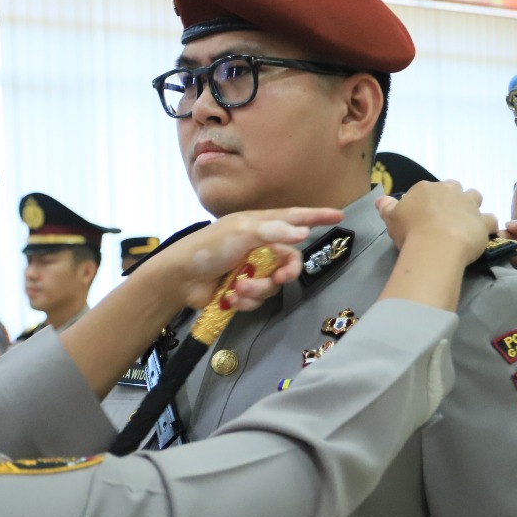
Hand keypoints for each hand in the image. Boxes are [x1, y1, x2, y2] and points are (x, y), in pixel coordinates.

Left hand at [137, 208, 342, 311]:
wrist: (180, 278)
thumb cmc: (208, 247)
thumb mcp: (241, 232)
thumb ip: (273, 231)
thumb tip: (303, 234)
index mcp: (258, 225)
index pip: (293, 218)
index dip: (315, 216)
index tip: (337, 216)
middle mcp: (258, 246)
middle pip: (289, 259)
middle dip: (286, 272)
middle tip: (280, 279)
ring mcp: (250, 269)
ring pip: (273, 284)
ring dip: (258, 289)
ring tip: (239, 288)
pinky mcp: (242, 290)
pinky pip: (258, 299)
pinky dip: (246, 300)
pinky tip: (230, 298)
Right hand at [375, 180, 496, 259]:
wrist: (436, 246)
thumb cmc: (410, 232)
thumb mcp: (391, 219)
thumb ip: (386, 208)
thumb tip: (380, 200)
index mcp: (426, 189)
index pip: (427, 189)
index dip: (427, 202)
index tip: (424, 216)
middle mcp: (449, 191)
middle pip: (454, 188)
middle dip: (452, 198)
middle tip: (444, 218)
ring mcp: (468, 205)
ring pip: (475, 196)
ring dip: (472, 206)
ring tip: (465, 222)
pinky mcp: (482, 221)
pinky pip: (491, 220)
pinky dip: (488, 226)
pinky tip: (482, 234)